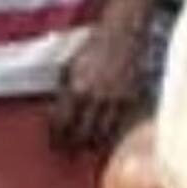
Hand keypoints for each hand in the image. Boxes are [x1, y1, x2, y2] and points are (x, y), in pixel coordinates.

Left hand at [50, 25, 143, 152]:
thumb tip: (56, 113)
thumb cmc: (92, 48)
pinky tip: (106, 138)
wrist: (123, 34)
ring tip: (86, 149)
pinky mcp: (132, 98)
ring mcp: (115, 99)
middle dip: (73, 145)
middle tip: (68, 153)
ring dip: (93, 144)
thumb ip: (63, 91)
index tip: (54, 144)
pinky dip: (112, 133)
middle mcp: (95, 97)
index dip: (57, 137)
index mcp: (76, 88)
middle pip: (82, 132)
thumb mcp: (69, 68)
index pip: (62, 122)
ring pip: (103, 132)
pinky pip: (121, 124)